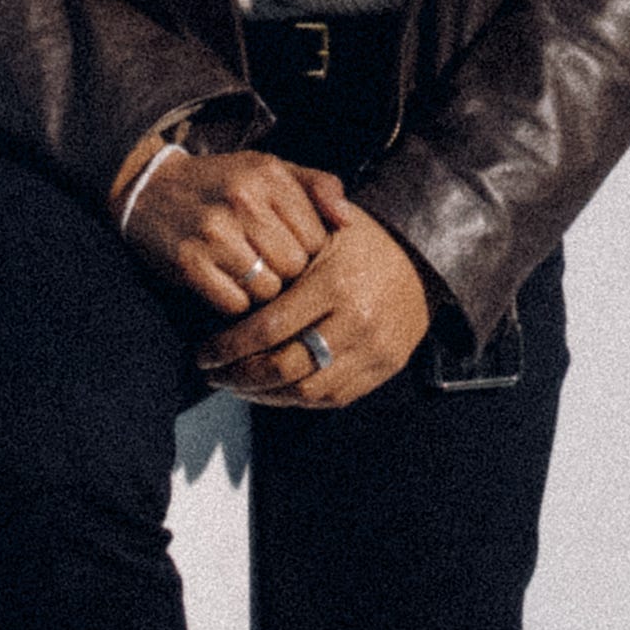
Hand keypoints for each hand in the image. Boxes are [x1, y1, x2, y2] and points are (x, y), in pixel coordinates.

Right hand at [120, 144, 328, 319]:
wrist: (150, 190)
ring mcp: (214, 233)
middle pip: (295, 267)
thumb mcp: (271, 170)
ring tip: (249, 273)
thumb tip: (348, 221)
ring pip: (268, 290)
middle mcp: (243, 200)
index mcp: (269, 175)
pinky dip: (235, 302)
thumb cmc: (224, 184)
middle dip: (287, 273)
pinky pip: (235, 305)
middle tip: (268, 263)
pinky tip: (226, 283)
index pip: (317, 237)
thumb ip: (317, 186)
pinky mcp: (190, 264)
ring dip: (263, 291)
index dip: (308, 251)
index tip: (291, 247)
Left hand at [201, 178, 429, 410]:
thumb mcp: (324, 229)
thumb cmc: (365, 239)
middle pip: (283, 367)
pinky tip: (273, 390)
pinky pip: (333, 398)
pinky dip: (297, 400)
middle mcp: (355, 322)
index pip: (268, 329)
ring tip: (237, 385)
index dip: (228, 348)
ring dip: (263, 395)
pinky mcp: (384, 368)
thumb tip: (229, 278)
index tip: (203, 353)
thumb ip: (279, 247)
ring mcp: (373, 350)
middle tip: (213, 374)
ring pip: (306, 391)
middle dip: (239, 376)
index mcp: (334, 284)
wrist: (426, 257)